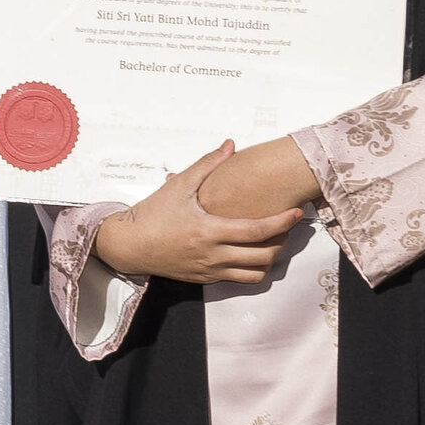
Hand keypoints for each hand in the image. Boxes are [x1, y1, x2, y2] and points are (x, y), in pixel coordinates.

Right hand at [91, 141, 305, 286]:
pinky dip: (251, 268)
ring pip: (255, 275)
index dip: (282, 222)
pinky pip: (238, 279)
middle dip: (282, 242)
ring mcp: (209, 270)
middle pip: (264, 256)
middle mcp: (212, 255)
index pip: (258, 230)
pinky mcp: (204, 279)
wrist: (128, 245)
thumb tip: (229, 144)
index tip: (296, 213)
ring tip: (271, 242)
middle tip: (286, 227)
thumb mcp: (179, 185)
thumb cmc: (152, 214)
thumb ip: (207, 164)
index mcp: (209, 231)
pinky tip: (250, 252)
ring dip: (269, 260)